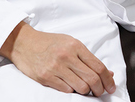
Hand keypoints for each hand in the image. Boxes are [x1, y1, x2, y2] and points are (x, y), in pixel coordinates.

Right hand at [0, 21, 115, 95]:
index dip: (108, 80)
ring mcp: (56, 67)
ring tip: (84, 89)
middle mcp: (66, 56)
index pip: (99, 66)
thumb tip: (108, 73)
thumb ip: (88, 58)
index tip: (111, 86)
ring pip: (81, 87)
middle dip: (100, 89)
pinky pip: (66, 90)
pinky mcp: (46, 77)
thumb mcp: (70, 43)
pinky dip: (71, 91)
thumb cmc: (48, 43)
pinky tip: (69, 85)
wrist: (23, 42)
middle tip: (100, 92)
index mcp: (75, 46)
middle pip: (92, 79)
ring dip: (85, 91)